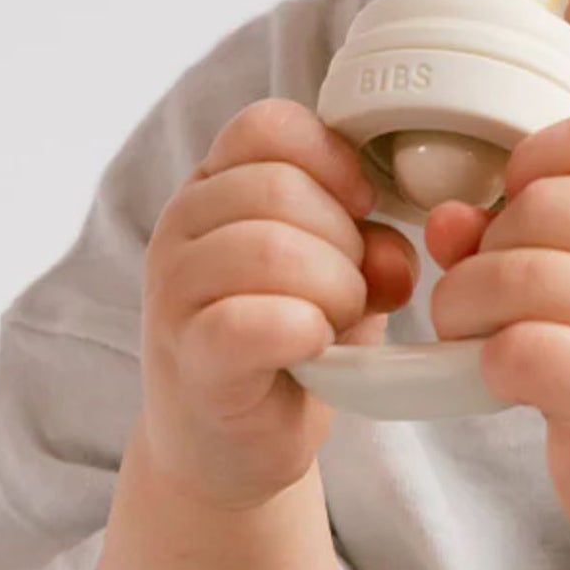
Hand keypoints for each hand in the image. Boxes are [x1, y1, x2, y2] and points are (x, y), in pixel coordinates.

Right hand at [140, 97, 417, 510]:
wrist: (232, 445)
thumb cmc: (288, 339)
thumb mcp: (341, 272)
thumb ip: (371, 244)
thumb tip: (395, 257)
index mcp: (214, 185)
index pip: (266, 125)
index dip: (332, 159)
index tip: (362, 207)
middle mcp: (180, 227)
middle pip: (280, 187)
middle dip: (344, 241)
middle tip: (351, 290)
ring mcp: (174, 294)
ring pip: (270, 249)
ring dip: (333, 289)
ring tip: (333, 322)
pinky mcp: (190, 360)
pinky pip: (248, 322)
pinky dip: (302, 329)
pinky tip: (313, 346)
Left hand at [424, 110, 569, 557]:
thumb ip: (528, 238)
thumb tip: (447, 218)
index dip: (532, 162)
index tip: (514, 214)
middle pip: (542, 203)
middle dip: (484, 251)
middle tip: (480, 300)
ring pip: (520, 273)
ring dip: (466, 307)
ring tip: (474, 338)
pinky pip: (522, 348)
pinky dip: (490, 364)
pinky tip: (505, 383)